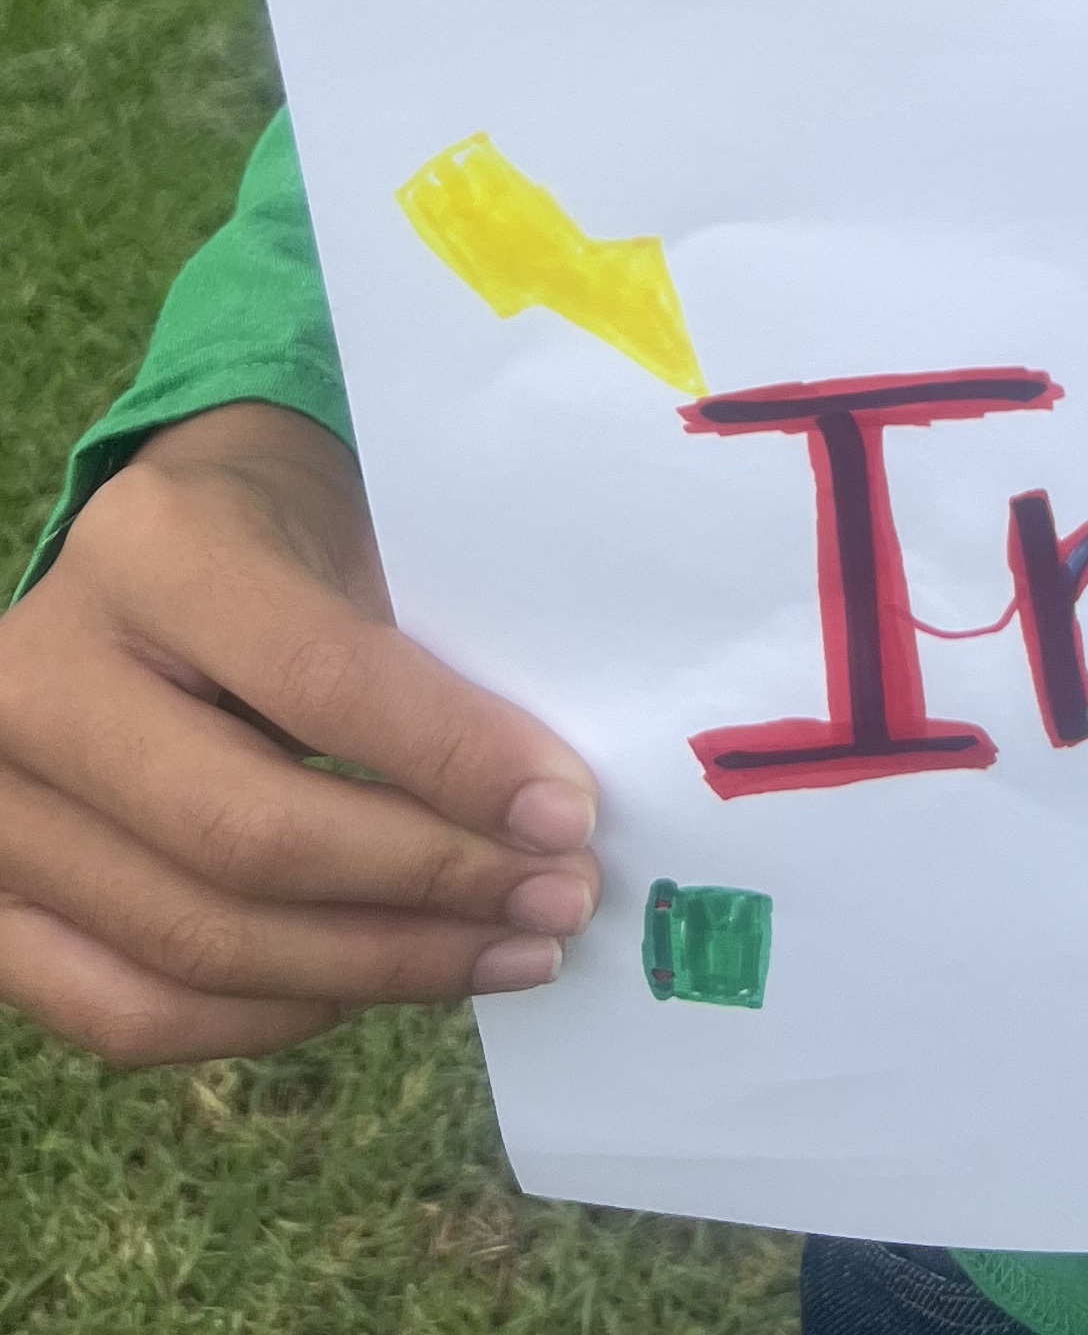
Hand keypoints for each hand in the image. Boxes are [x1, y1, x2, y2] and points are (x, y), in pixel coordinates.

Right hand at [0, 402, 602, 1066]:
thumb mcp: (355, 537)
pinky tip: (371, 988)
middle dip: (428, 887)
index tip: (567, 815)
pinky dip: (262, 1018)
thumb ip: (428, 662)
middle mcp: (37, 679)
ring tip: (500, 955)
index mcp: (151, 550)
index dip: (454, 763)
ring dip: (372, 969)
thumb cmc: (286, 535)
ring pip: (192, 944)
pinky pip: (123, 1009)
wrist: (160, 544)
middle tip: (554, 904)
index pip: (322, 684)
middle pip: (250, 836)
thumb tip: (543, 818)